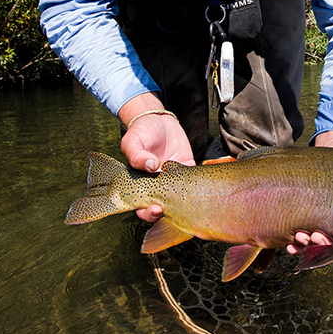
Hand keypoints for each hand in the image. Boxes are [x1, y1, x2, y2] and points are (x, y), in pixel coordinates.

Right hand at [118, 94, 194, 223]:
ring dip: (184, 203)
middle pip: (163, 209)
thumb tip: (151, 166)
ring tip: (187, 197)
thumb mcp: (132, 141)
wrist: (157, 119)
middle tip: (169, 209)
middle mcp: (158, 185)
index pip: (142, 207)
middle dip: (167, 214)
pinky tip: (199, 183)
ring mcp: (174, 179)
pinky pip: (194, 181)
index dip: (147, 213)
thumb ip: (136, 155)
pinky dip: (198, 185)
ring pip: (180, 199)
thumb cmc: (140, 132)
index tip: (154, 209)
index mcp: (141, 184)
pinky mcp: (187, 168)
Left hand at [285, 131, 332, 252]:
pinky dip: (297, 246)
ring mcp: (327, 225)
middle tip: (318, 237)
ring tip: (301, 236)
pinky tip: (290, 245)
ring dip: (310, 246)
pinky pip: (303, 240)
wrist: (332, 151)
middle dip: (328, 245)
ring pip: (320, 246)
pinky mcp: (310, 221)